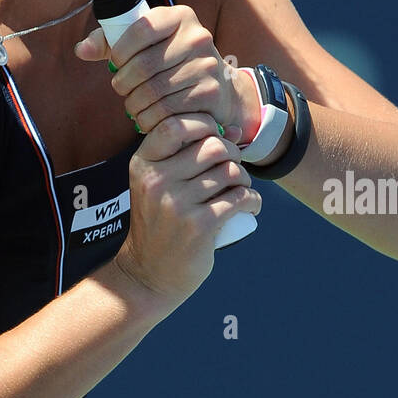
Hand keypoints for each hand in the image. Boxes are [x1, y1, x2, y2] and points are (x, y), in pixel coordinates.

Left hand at [74, 5, 261, 139]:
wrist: (218, 85)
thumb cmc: (172, 60)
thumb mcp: (146, 43)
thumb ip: (110, 42)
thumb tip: (81, 49)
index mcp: (180, 16)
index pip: (140, 29)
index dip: (120, 51)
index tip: (115, 63)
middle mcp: (197, 37)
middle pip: (144, 65)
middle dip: (123, 82)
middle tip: (120, 88)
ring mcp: (206, 65)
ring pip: (154, 91)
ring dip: (134, 103)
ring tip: (132, 104)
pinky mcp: (210, 93)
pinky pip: (168, 111)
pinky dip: (150, 118)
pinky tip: (146, 116)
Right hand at [117, 112, 262, 306]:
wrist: (148, 274)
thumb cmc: (159, 224)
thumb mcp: (160, 185)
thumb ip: (188, 154)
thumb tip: (232, 129)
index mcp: (143, 165)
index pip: (174, 125)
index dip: (202, 123)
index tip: (215, 136)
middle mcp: (157, 181)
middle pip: (212, 146)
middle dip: (233, 154)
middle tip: (234, 169)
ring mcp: (177, 204)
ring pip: (230, 172)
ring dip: (245, 179)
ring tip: (242, 189)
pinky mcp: (199, 226)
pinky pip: (240, 198)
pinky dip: (253, 200)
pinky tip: (251, 205)